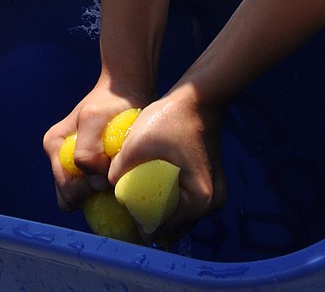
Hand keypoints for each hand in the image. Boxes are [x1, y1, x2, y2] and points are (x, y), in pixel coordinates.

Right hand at [43, 84, 148, 210]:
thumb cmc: (110, 102)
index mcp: (54, 146)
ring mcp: (75, 166)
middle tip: (114, 168)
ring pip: (85, 198)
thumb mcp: (94, 118)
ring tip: (116, 165)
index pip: (67, 189)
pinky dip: (109, 186)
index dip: (89, 186)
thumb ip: (86, 151)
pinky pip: (96, 193)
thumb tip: (93, 182)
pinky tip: (120, 169)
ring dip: (103, 188)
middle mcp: (60, 159)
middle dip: (95, 190)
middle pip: (73, 198)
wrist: (125, 93)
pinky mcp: (90, 171)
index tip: (108, 166)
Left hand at [108, 84, 225, 241]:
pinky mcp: (212, 183)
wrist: (199, 95)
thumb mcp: (138, 141)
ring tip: (138, 199)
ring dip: (161, 210)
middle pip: (173, 227)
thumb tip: (110, 186)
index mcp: (199, 200)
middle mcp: (212, 203)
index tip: (123, 213)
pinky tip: (153, 190)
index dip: (139, 223)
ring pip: (180, 215)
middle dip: (150, 220)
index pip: (163, 229)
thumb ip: (120, 168)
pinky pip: (186, 202)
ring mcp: (214, 194)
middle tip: (128, 209)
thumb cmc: (171, 116)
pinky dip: (171, 200)